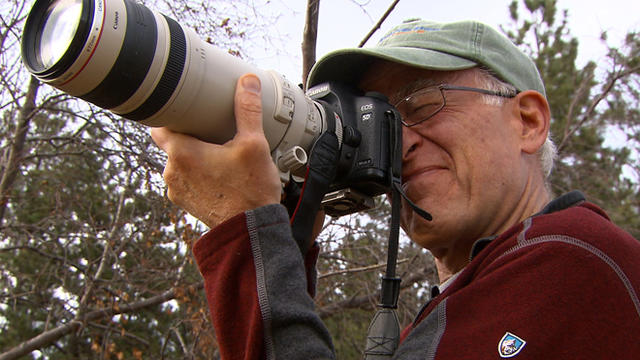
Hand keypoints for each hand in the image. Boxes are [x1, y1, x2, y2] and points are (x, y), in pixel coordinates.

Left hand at [151, 74, 280, 227]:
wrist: (250, 233)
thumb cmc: (251, 191)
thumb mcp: (254, 145)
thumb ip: (248, 110)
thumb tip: (247, 81)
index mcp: (181, 153)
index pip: (159, 125)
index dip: (170, 115)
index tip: (185, 110)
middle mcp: (172, 172)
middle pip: (171, 144)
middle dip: (188, 135)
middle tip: (210, 129)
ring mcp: (177, 191)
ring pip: (179, 164)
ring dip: (193, 157)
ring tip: (219, 153)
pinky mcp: (187, 205)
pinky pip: (186, 181)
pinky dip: (198, 175)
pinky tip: (219, 174)